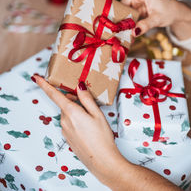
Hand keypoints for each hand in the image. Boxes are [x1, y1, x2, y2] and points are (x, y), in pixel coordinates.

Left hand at [32, 75, 180, 190]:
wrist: (102, 162)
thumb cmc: (102, 138)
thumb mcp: (97, 114)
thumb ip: (86, 98)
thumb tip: (79, 86)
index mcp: (71, 112)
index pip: (54, 95)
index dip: (44, 85)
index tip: (37, 78)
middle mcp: (65, 121)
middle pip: (65, 104)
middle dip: (73, 99)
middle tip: (88, 102)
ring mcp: (65, 130)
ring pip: (68, 114)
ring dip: (76, 110)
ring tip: (92, 117)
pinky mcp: (68, 138)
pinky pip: (69, 123)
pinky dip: (76, 120)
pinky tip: (88, 127)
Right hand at [97, 0, 190, 39]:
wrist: (177, 14)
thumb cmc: (170, 11)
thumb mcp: (158, 18)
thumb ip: (146, 25)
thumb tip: (134, 32)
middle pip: (121, 3)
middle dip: (113, 11)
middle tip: (104, 19)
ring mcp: (137, 5)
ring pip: (124, 12)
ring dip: (120, 21)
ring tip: (114, 30)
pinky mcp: (138, 12)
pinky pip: (129, 18)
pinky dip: (126, 25)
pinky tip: (124, 33)